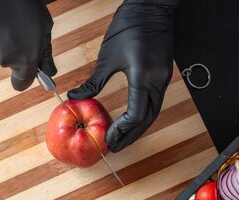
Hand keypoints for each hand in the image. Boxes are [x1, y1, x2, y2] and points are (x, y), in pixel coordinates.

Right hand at [0, 0, 56, 90]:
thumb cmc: (22, 3)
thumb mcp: (44, 26)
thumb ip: (45, 52)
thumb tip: (50, 72)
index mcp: (25, 60)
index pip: (22, 84)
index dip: (26, 77)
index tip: (30, 67)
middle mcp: (5, 60)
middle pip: (11, 63)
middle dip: (16, 50)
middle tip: (20, 29)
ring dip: (3, 38)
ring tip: (7, 18)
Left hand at [67, 0, 178, 151]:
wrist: (152, 7)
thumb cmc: (129, 27)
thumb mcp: (107, 57)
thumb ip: (93, 82)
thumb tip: (74, 97)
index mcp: (143, 77)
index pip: (136, 114)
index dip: (122, 130)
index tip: (108, 139)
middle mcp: (157, 82)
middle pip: (147, 119)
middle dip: (131, 135)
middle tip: (115, 147)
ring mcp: (163, 79)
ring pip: (153, 112)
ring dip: (138, 128)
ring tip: (121, 138)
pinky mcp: (164, 75)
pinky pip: (155, 102)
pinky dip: (143, 115)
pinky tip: (131, 120)